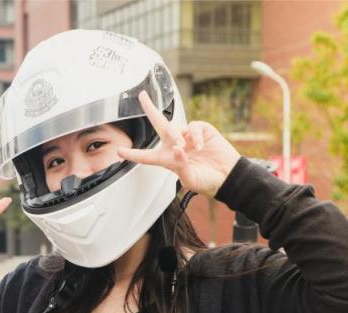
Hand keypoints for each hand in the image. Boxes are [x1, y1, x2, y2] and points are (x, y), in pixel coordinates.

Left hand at [117, 91, 241, 199]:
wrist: (228, 176)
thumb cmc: (207, 181)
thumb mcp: (190, 180)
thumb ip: (181, 166)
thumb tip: (178, 149)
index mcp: (168, 159)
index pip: (147, 156)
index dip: (133, 154)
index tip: (119, 152)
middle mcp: (176, 145)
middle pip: (159, 124)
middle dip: (150, 108)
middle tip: (143, 96)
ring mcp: (189, 136)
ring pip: (175, 127)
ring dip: (175, 135)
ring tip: (181, 145)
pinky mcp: (202, 130)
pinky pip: (193, 127)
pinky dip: (195, 136)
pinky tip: (200, 146)